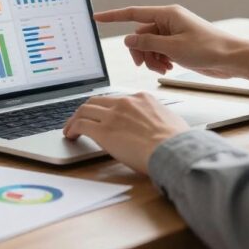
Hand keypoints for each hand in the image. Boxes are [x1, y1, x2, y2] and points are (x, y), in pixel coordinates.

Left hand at [63, 92, 188, 174]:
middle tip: (80, 119)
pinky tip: (71, 135)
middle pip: (97, 101)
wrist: (174, 150)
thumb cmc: (178, 142)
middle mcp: (125, 103)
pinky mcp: (103, 131)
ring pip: (85, 110)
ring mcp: (113, 115)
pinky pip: (81, 125)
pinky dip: (72, 128)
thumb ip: (157, 120)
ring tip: (70, 129)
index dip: (105, 108)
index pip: (116, 100)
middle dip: (86, 110)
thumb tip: (158, 128)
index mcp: (142, 99)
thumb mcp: (170, 121)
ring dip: (75, 119)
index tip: (101, 115)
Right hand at [94, 5, 248, 82]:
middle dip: (141, 52)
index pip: (133, 13)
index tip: (97, 17)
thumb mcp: (173, 48)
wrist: (232, 59)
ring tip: (163, 69)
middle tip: (146, 65)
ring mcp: (174, 34)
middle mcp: (169, 22)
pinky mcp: (179, 45)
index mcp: (167, 14)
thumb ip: (147, 44)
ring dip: (151, 59)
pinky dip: (160, 61)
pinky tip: (168, 68)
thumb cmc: (209, 49)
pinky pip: (159, 52)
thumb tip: (128, 40)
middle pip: (141, 35)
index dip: (113, 16)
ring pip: (149, 46)